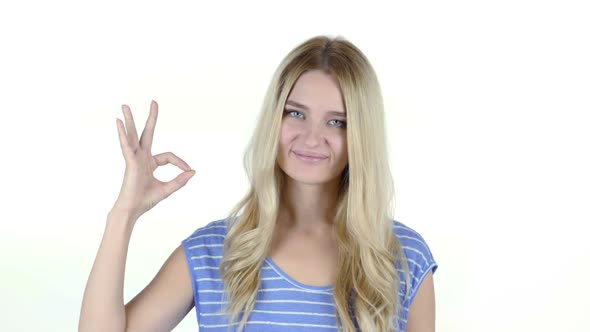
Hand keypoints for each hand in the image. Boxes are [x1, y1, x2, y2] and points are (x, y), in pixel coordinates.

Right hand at [112, 100, 194, 219]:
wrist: (132, 210)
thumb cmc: (145, 200)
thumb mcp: (167, 189)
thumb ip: (180, 180)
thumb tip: (193, 171)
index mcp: (150, 163)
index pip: (168, 156)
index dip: (180, 162)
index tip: (188, 170)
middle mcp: (141, 157)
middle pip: (146, 133)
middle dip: (151, 118)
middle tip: (154, 102)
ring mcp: (134, 158)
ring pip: (133, 135)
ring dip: (130, 120)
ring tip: (125, 105)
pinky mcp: (129, 163)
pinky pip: (126, 145)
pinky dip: (122, 134)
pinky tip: (119, 122)